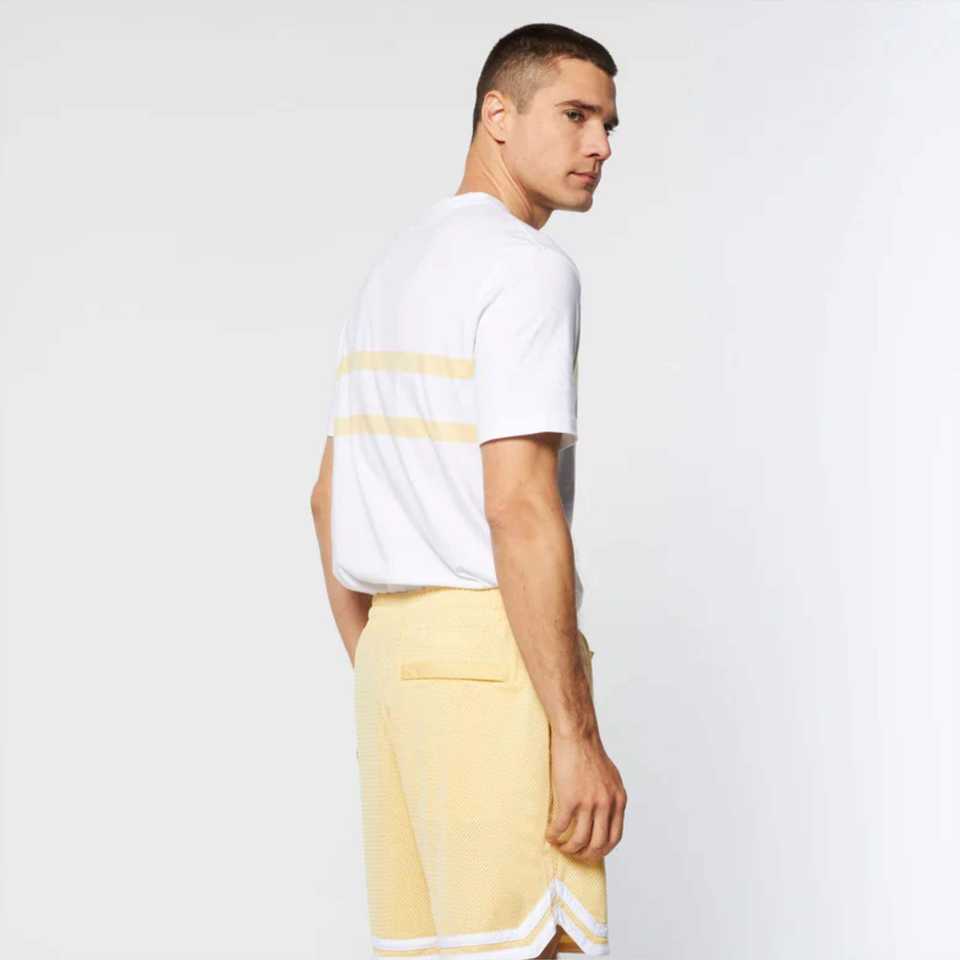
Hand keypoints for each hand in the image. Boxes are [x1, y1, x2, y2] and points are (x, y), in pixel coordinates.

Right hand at [545, 729, 626, 862]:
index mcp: (618, 800)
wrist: (577, 735)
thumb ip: (611, 796)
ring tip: (559, 845)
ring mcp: (589, 803)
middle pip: (598, 844)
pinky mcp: (570, 799)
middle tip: (573, 853)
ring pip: (580, 840)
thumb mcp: (611, 777)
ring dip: (568, 848)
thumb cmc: (590, 751)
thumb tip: (606, 813)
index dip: (602, 850)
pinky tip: (549, 834)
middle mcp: (606, 804)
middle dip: (585, 854)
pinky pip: (561, 827)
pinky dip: (554, 835)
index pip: (615, 837)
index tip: (591, 852)